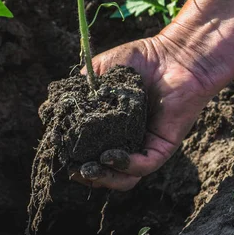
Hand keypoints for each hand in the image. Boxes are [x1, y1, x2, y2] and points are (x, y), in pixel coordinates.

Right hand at [72, 28, 214, 190]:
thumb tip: (57, 107)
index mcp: (111, 122)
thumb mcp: (104, 69)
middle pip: (103, 168)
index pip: (87, 145)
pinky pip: (143, 166)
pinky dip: (125, 166)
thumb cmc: (143, 58)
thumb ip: (82, 87)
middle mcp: (126, 137)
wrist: (176, 55)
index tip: (58, 149)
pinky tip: (112, 156)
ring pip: (123, 177)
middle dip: (85, 172)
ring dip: (104, 179)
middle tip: (73, 168)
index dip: (72, 151)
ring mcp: (143, 143)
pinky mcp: (161, 147)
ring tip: (90, 170)